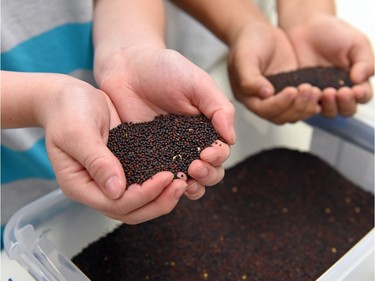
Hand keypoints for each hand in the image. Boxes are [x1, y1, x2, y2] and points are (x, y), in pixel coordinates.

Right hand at [37, 74, 186, 223]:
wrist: (69, 97)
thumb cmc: (67, 111)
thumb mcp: (78, 132)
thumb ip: (96, 161)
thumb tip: (116, 191)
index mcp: (79, 185)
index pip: (115, 204)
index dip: (142, 195)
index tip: (165, 177)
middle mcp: (96, 188)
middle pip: (130, 211)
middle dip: (157, 202)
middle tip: (181, 185)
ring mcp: (110, 179)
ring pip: (139, 201)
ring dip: (162, 196)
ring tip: (184, 182)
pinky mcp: (124, 167)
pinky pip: (143, 181)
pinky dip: (160, 182)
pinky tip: (177, 172)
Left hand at [95, 46, 234, 198]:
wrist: (128, 66)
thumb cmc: (165, 69)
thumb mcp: (198, 83)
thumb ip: (219, 107)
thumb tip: (231, 138)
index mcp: (206, 128)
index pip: (220, 152)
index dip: (218, 157)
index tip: (207, 153)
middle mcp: (190, 144)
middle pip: (209, 171)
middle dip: (208, 175)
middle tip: (195, 168)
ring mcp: (168, 153)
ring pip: (187, 180)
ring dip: (192, 187)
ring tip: (185, 182)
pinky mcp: (146, 157)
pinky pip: (157, 177)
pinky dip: (163, 186)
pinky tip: (162, 185)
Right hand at [227, 22, 321, 123]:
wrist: (258, 32)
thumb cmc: (247, 43)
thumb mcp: (244, 58)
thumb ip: (250, 78)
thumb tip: (264, 94)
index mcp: (248, 96)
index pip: (264, 109)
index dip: (279, 104)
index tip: (291, 90)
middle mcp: (262, 101)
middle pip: (281, 116)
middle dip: (296, 106)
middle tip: (308, 90)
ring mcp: (278, 97)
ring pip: (293, 113)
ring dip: (306, 106)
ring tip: (315, 91)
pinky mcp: (291, 90)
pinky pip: (302, 104)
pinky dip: (312, 102)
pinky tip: (320, 93)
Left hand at [283, 15, 373, 116]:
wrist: (306, 27)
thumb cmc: (334, 33)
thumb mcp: (356, 43)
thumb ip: (364, 61)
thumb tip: (361, 79)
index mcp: (357, 82)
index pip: (363, 96)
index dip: (361, 96)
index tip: (355, 90)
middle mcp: (340, 92)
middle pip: (346, 110)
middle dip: (344, 104)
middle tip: (339, 92)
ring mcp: (320, 95)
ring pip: (328, 112)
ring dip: (328, 106)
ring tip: (325, 92)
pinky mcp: (303, 95)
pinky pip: (306, 106)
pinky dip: (308, 104)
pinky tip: (308, 94)